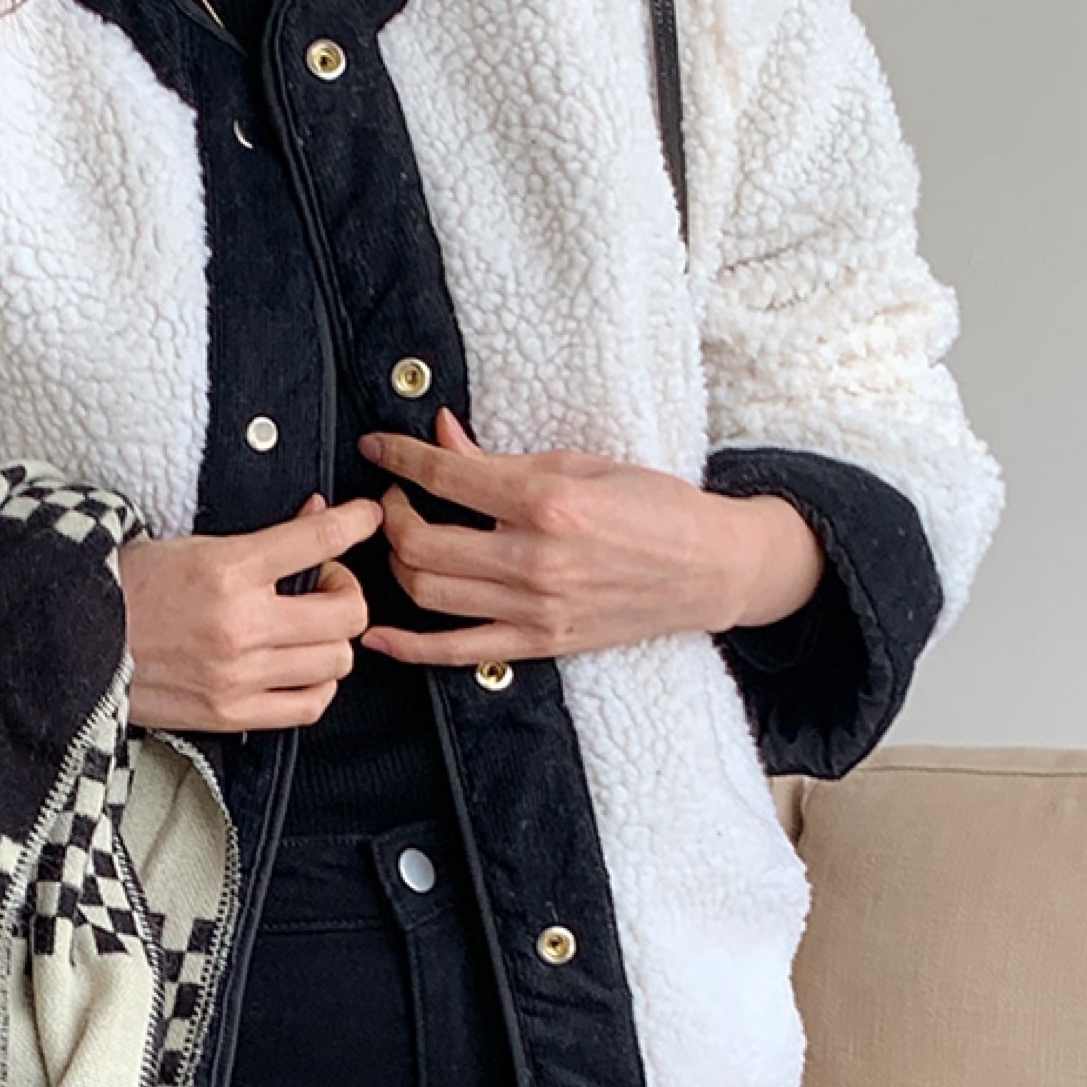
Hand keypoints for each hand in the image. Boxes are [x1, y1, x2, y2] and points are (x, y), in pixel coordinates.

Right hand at [117, 492, 377, 730]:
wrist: (71, 643)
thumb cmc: (127, 590)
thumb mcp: (191, 545)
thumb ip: (261, 538)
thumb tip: (316, 516)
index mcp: (226, 569)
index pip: (319, 540)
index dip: (357, 523)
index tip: (368, 518)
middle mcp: (239, 625)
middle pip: (347, 612)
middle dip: (348, 592)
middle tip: (327, 585)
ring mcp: (237, 676)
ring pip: (336, 661)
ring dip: (334, 640)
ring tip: (310, 629)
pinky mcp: (230, 714)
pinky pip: (309, 706)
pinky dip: (318, 685)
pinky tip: (301, 668)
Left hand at [353, 407, 824, 665]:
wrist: (710, 569)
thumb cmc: (653, 507)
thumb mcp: (581, 464)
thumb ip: (502, 459)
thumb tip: (441, 434)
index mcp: (548, 502)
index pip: (446, 478)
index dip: (399, 457)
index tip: (376, 445)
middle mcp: (535, 560)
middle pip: (422, 543)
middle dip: (391, 514)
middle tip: (395, 496)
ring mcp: (534, 609)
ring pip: (427, 593)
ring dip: (397, 564)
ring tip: (404, 540)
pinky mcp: (539, 644)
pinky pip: (455, 653)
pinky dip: (408, 647)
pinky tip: (378, 634)